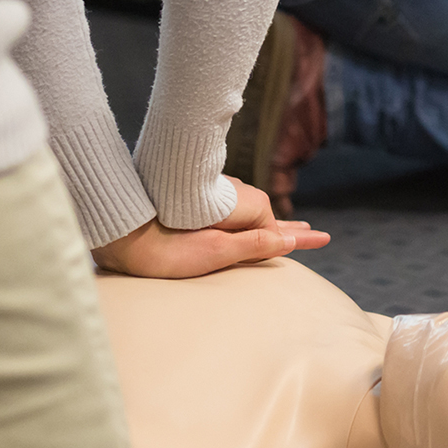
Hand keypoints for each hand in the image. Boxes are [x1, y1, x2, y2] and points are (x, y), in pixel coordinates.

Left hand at [92, 177, 330, 278]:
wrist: (124, 222)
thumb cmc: (168, 244)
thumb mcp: (216, 251)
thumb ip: (253, 245)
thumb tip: (288, 242)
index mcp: (246, 210)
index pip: (276, 232)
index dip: (298, 239)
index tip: (323, 238)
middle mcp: (235, 198)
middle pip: (266, 220)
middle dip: (288, 230)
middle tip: (313, 233)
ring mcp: (216, 197)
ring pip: (247, 213)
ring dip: (266, 223)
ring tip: (286, 231)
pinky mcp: (196, 199)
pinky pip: (230, 210)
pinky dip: (245, 217)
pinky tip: (243, 221)